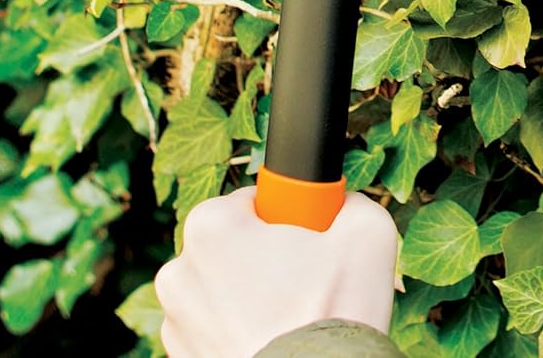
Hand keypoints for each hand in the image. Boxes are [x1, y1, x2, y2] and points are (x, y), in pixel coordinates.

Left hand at [155, 187, 399, 357]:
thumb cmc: (333, 315)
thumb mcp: (367, 233)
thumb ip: (349, 200)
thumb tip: (342, 203)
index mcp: (212, 225)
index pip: (255, 201)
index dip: (289, 222)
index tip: (308, 248)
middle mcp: (180, 269)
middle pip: (234, 245)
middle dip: (266, 260)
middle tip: (304, 287)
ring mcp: (175, 321)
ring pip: (222, 289)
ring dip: (250, 299)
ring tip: (289, 321)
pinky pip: (214, 329)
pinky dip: (238, 333)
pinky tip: (271, 344)